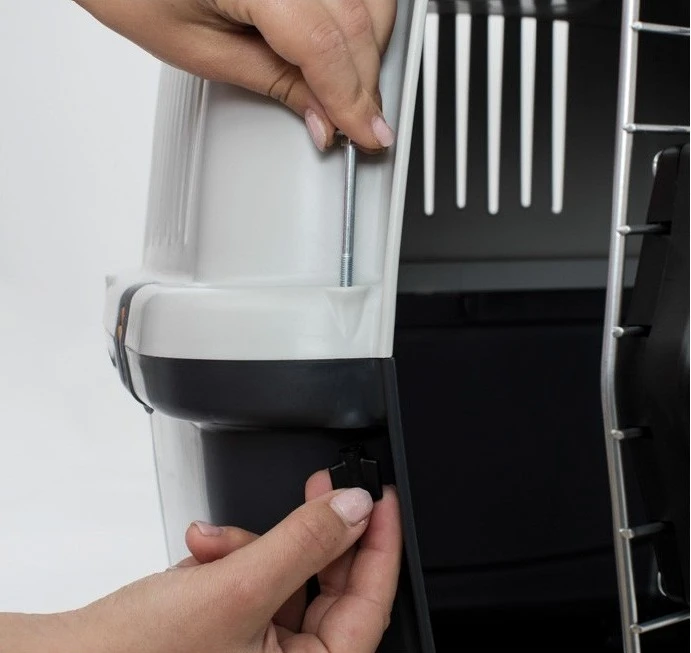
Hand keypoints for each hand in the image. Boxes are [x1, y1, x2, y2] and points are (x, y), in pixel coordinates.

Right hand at [61, 470, 400, 652]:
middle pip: (328, 587)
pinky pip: (252, 578)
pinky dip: (230, 557)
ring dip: (254, 544)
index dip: (381, 546)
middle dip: (312, 535)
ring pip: (286, 575)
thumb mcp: (236, 590)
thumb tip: (354, 509)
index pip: (370, 608)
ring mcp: (254, 650)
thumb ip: (303, 544)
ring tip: (212, 542)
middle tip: (322, 488)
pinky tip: (199, 554)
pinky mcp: (227, 630)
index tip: (382, 500)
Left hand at [74, 0, 397, 150]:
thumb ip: (273, 81)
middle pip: (357, 20)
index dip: (352, 98)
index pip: (324, 45)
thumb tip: (323, 116)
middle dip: (364, 82)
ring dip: (370, 48)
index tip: (367, 133)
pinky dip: (361, 18)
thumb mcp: (200, 50)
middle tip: (359, 124)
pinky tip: (348, 47)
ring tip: (352, 92)